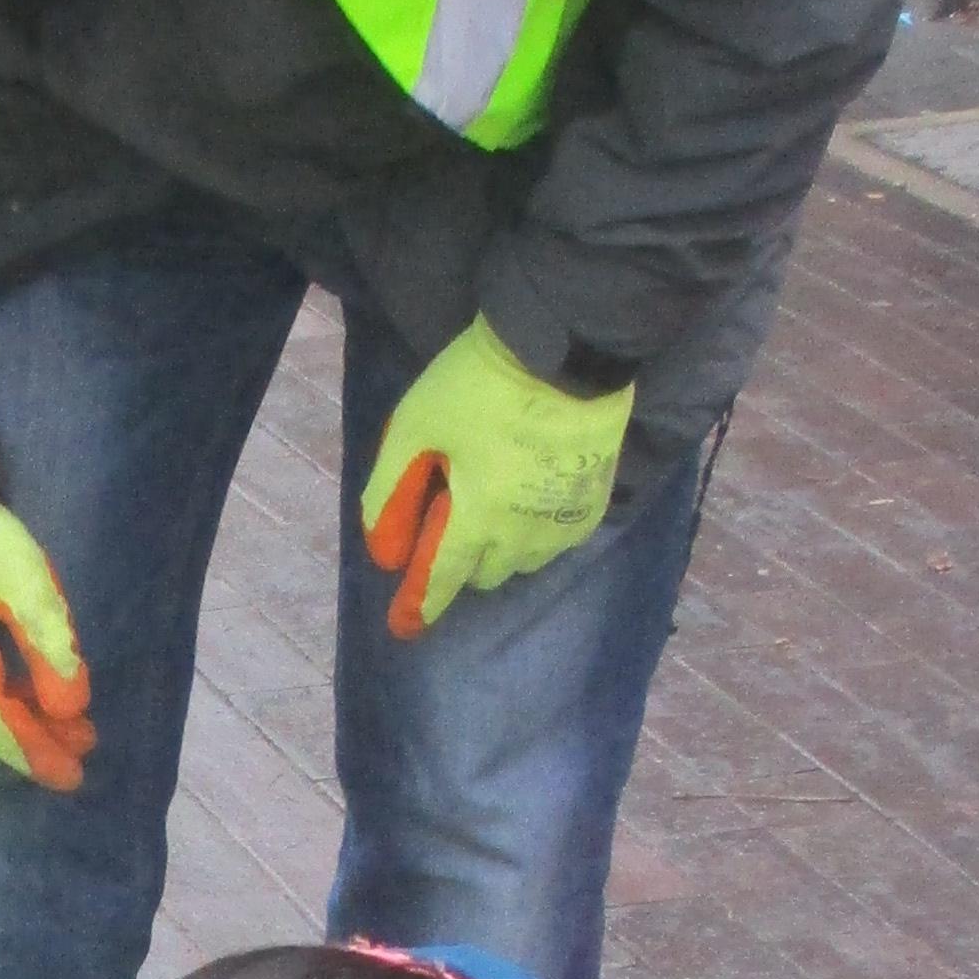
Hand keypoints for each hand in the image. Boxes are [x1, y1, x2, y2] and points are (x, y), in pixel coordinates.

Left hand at [359, 315, 633, 637]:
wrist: (569, 350)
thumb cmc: (480, 387)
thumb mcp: (417, 427)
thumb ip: (392, 491)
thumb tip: (382, 550)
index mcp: (478, 519)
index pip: (443, 578)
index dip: (421, 603)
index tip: (406, 628)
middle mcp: (526, 535)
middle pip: (485, 574)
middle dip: (463, 559)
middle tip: (452, 516)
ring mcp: (567, 522)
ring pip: (525, 561)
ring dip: (503, 547)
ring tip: (494, 501)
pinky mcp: (596, 501)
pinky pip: (559, 538)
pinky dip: (537, 531)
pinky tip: (530, 497)